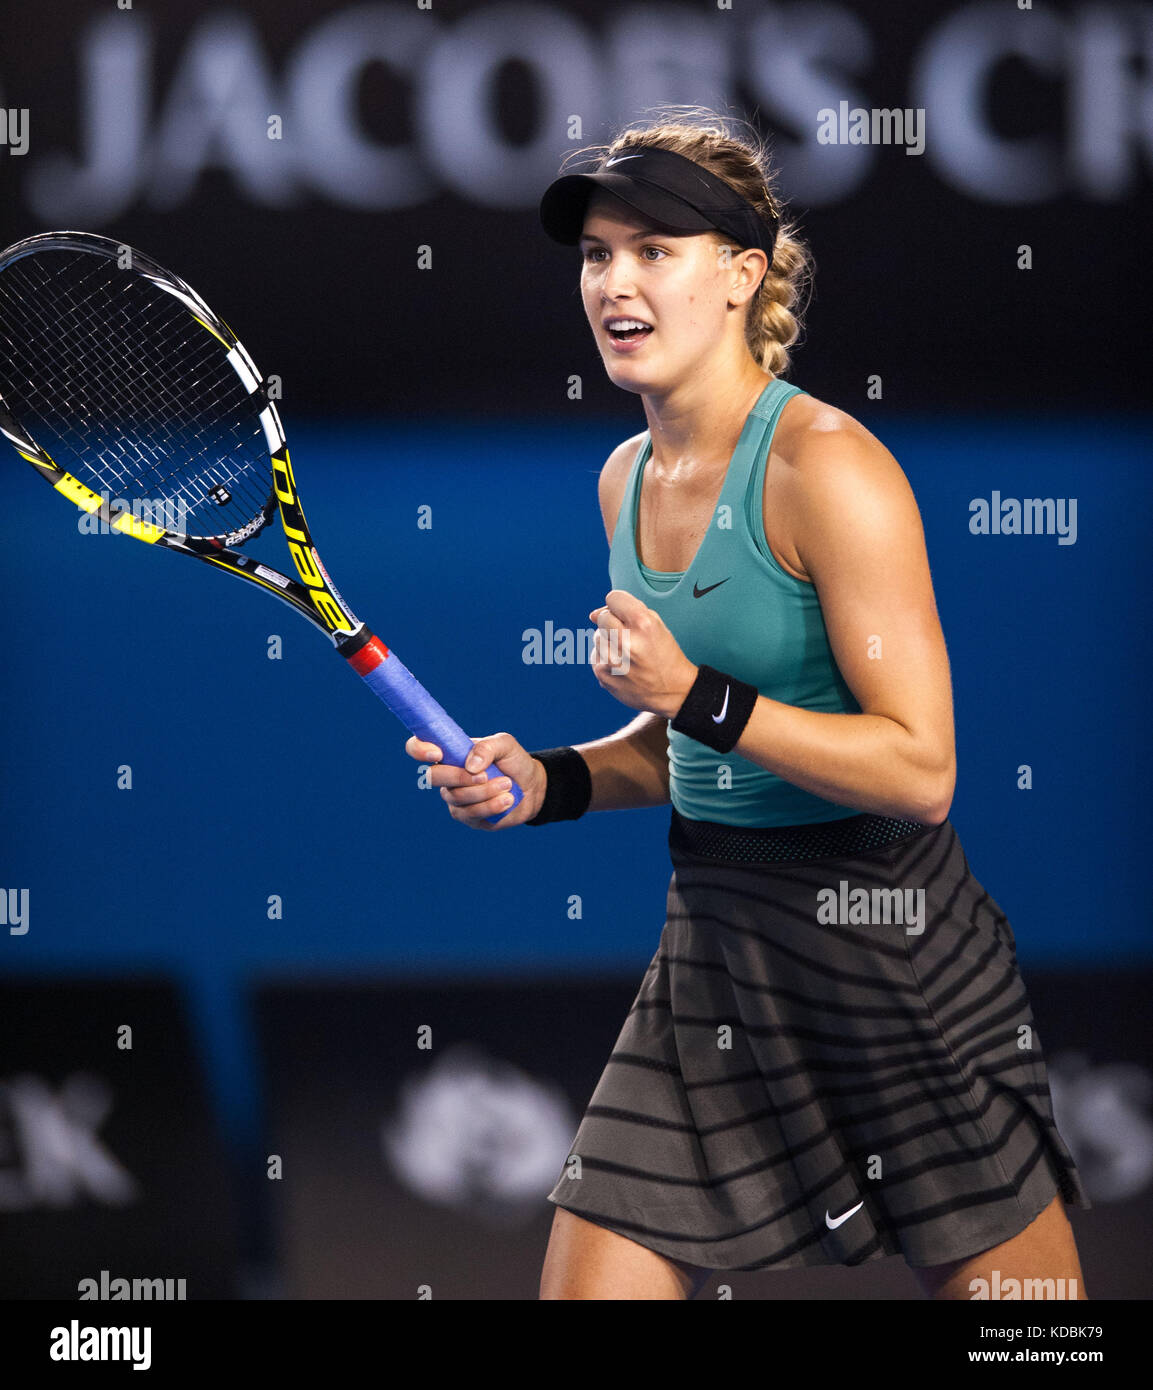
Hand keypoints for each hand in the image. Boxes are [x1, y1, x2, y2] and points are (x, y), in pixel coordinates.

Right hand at [404, 731, 546, 829]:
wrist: (532, 786)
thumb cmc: (513, 761)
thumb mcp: (505, 745)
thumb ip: (487, 747)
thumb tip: (471, 765)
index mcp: (450, 753)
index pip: (418, 748)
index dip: (419, 750)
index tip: (438, 754)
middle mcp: (446, 776)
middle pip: (432, 777)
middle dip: (459, 777)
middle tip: (486, 775)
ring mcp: (455, 798)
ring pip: (456, 797)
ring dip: (484, 792)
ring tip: (507, 785)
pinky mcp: (467, 817)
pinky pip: (471, 814)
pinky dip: (491, 806)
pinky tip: (507, 800)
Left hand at [588, 589, 697, 718]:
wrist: (673, 691)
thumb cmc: (664, 654)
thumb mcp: (656, 625)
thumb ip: (626, 611)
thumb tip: (592, 615)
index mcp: (643, 624)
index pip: (613, 598)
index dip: (621, 605)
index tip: (628, 616)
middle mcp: (626, 641)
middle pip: (602, 617)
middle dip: (614, 623)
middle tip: (630, 637)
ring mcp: (612, 661)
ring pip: (597, 636)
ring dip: (610, 641)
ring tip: (629, 654)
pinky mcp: (603, 675)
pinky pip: (596, 655)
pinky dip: (607, 658)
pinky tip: (623, 666)